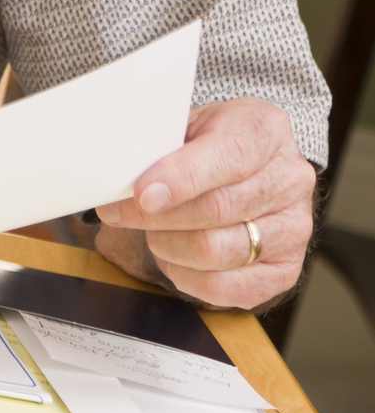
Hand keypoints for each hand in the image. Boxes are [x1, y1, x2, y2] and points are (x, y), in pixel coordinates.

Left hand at [93, 98, 315, 309]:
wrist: (241, 168)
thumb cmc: (203, 144)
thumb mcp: (183, 125)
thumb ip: (159, 147)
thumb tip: (118, 178)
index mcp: (264, 130)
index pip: (228, 158)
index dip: (180, 179)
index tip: (141, 194)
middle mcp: (290, 180)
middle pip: (217, 209)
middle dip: (156, 217)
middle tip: (118, 213)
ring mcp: (294, 229)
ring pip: (217, 251)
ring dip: (167, 245)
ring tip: (151, 232)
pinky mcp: (283, 271)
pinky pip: (225, 288)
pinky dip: (185, 276)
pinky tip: (172, 257)